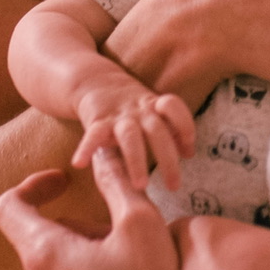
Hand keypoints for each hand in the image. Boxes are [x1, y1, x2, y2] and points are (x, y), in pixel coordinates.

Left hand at [0, 150, 198, 269]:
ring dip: (82, 266)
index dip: (32, 185)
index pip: (8, 206)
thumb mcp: (143, 226)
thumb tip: (101, 152)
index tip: (61, 182)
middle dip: (78, 231)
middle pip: (42, 243)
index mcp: (43, 256)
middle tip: (123, 237)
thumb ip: (116, 183)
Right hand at [73, 82, 195, 189]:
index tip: (189, 151)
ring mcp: (118, 116)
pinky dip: (86, 148)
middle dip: (167, 159)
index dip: (184, 125)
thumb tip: (190, 153)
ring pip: (130, 136)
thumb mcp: (154, 113)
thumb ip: (172, 131)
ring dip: (136, 160)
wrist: (97, 83)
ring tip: (141, 186)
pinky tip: (79, 163)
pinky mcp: (97, 122)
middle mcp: (139, 110)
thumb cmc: (133, 107)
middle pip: (157, 130)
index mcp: (155, 106)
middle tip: (174, 186)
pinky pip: (92, 135)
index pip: (173, 106)